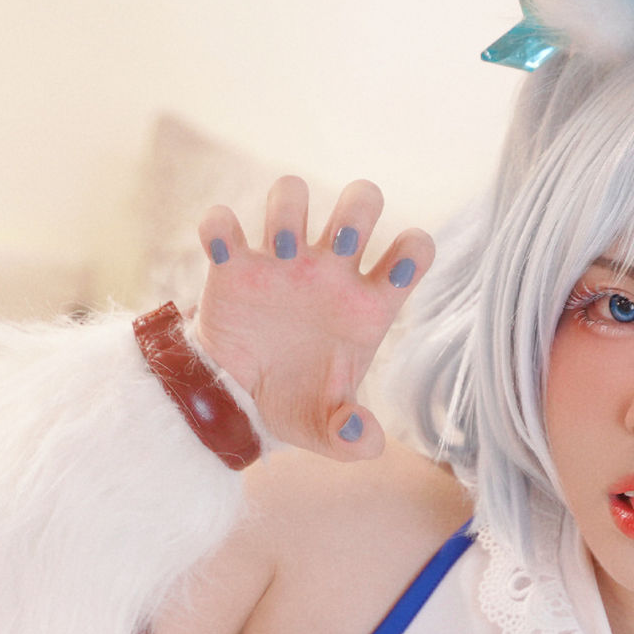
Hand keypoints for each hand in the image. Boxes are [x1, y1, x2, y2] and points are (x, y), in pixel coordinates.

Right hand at [189, 177, 434, 462]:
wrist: (234, 405)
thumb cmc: (293, 404)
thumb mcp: (324, 433)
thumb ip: (351, 439)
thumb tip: (362, 434)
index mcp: (366, 305)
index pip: (411, 251)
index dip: (414, 249)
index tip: (396, 274)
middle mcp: (329, 271)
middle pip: (360, 201)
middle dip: (355, 212)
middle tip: (340, 248)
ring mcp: (280, 262)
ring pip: (291, 193)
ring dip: (288, 209)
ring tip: (282, 250)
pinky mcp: (231, 264)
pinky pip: (223, 223)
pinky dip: (219, 227)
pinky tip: (221, 252)